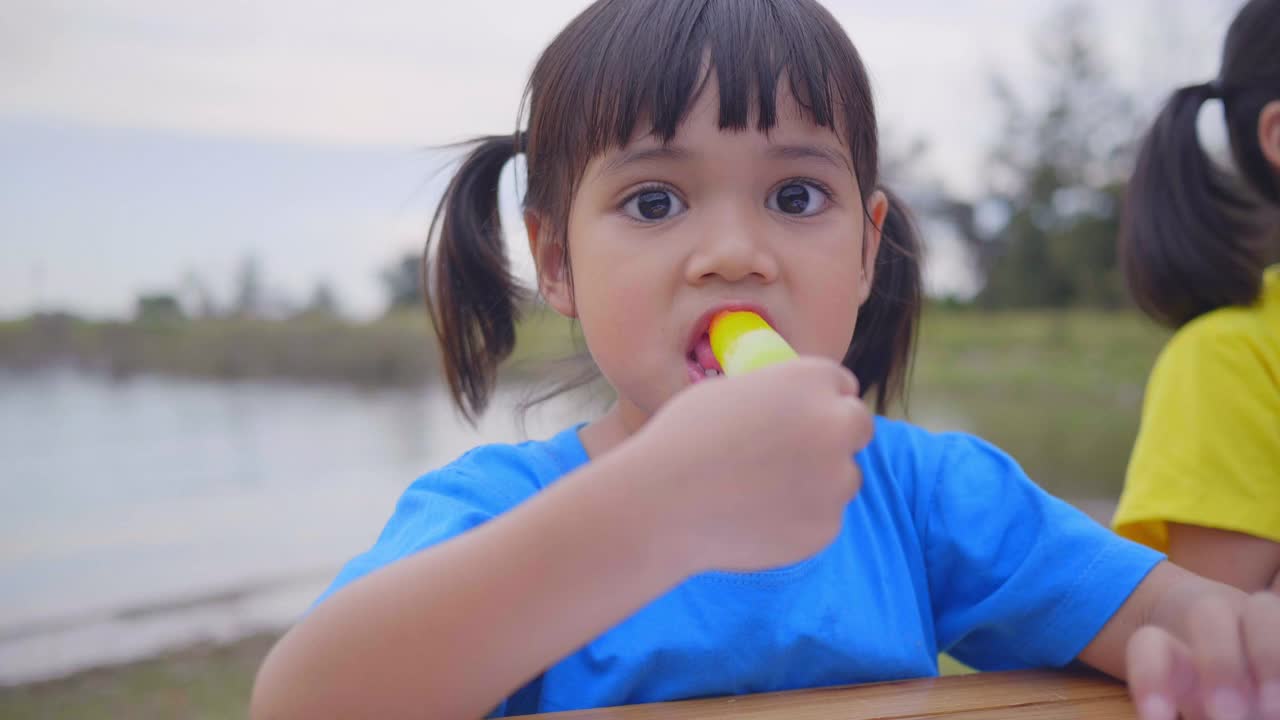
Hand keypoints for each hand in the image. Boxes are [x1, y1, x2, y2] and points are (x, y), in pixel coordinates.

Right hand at [629, 356, 872, 572]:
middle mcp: (835, 423)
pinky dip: (798, 520)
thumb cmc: (681, 442)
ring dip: (817, 482)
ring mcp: (836, 478)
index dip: (820, 401)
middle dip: (834, 437)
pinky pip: (822, 519)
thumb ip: (775, 397)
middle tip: (799, 455)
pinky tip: (754, 519)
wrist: (661, 503)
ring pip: (842, 478)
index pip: (840, 385)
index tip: (803, 417)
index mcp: (811, 380)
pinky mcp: (827, 526)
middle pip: (857, 425)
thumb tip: (792, 409)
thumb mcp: (729, 393)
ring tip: (758, 492)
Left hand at [1128, 591, 1279, 719]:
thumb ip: (1188, 711)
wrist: (1248, 681)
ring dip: (1269, 657)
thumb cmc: (1210, 709)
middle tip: (1226, 715)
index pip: (1150, 646)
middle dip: (1220, 662)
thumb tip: (1174, 717)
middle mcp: (1216, 632)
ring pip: (1260, 611)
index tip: (1155, 719)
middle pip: (1208, 614)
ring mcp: (1258, 623)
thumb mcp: (1193, 710)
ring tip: (1273, 709)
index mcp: (1177, 656)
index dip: (1149, 678)